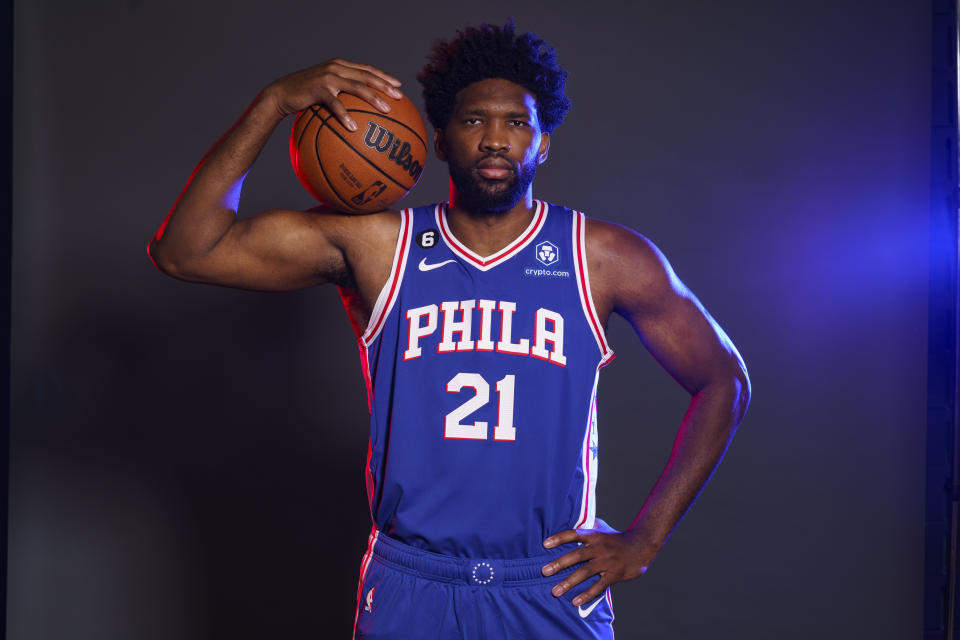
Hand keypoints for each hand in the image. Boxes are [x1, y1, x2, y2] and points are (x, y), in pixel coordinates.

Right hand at [263, 58, 402, 129]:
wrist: (281, 94)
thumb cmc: (305, 96)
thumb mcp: (325, 90)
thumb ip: (341, 92)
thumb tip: (359, 110)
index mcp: (340, 66)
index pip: (366, 69)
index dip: (383, 76)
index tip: (398, 86)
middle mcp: (336, 67)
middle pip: (367, 76)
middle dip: (385, 86)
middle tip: (399, 98)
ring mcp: (328, 77)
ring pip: (357, 87)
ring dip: (373, 99)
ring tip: (386, 111)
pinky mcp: (318, 89)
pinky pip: (336, 104)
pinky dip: (345, 116)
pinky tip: (354, 128)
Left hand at [541, 520, 657, 605]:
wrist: (641, 546)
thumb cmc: (617, 538)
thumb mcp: (602, 527)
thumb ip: (586, 526)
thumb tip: (570, 521)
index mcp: (594, 535)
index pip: (574, 534)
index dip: (559, 538)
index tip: (545, 545)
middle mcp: (599, 548)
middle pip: (577, 556)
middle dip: (559, 564)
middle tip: (544, 571)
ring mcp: (607, 562)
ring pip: (585, 573)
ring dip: (569, 582)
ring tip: (555, 591)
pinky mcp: (614, 575)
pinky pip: (598, 586)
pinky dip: (586, 594)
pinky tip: (575, 601)